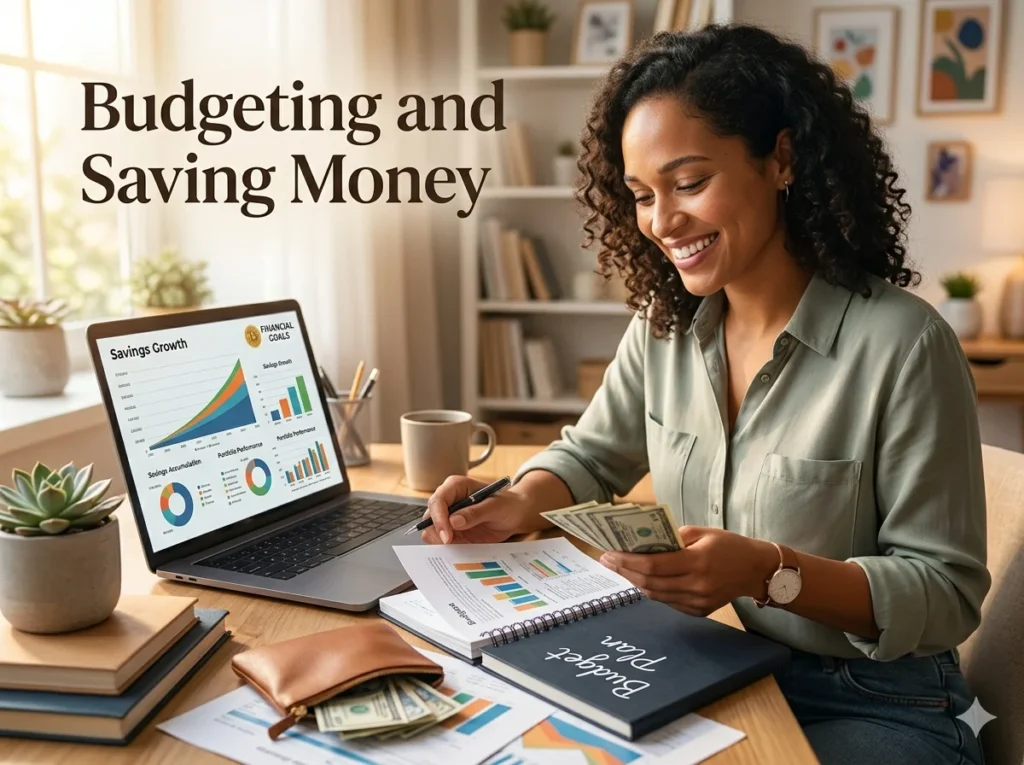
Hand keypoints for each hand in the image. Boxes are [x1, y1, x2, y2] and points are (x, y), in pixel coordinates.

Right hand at [420, 475, 530, 544]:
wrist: (515, 515)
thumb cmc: (507, 505)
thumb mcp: (496, 507)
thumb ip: (475, 513)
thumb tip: (454, 521)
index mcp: (455, 486)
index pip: (438, 500)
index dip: (439, 518)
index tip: (447, 535)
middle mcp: (448, 500)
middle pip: (429, 516)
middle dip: (437, 532)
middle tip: (451, 544)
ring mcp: (447, 516)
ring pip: (431, 530)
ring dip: (441, 541)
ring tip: (461, 545)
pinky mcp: (451, 531)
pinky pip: (441, 541)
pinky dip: (447, 548)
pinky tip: (462, 547)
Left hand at [599, 527, 776, 616]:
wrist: (756, 570)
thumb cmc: (728, 546)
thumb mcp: (702, 532)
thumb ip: (673, 538)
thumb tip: (643, 543)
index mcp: (697, 562)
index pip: (652, 565)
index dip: (627, 561)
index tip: (610, 553)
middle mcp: (696, 586)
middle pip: (649, 582)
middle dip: (624, 571)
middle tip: (607, 560)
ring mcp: (698, 602)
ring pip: (655, 595)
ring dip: (634, 582)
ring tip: (620, 568)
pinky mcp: (699, 611)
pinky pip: (667, 601)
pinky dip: (652, 590)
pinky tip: (641, 578)